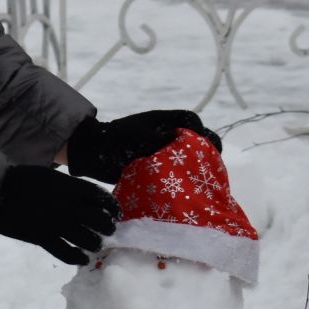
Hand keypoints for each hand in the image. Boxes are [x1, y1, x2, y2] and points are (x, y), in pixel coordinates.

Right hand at [0, 165, 118, 265]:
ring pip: (87, 239)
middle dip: (107, 227)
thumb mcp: (51, 175)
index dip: (111, 207)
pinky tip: (82, 259)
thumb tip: (87, 199)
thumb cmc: (22, 179)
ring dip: (94, 244)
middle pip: (99, 220)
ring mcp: (56, 223)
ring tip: (94, 246)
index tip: (115, 213)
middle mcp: (68, 205)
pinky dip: (77, 258)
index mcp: (70, 186)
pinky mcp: (43, 238)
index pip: (100, 198)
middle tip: (107, 231)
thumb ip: (69, 187)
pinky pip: (66, 252)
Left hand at [65, 111, 222, 183]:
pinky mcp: (161, 168)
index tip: (205, 143)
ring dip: (199, 165)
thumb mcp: (133, 133)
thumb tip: (174, 138)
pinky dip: (186, 178)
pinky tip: (192, 188)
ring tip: (206, 179)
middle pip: (196, 139)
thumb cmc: (113, 137)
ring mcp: (165, 152)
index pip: (190, 120)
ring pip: (190, 156)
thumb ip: (152, 135)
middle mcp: (168, 135)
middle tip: (213, 165)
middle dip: (207, 149)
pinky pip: (178, 171)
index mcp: (164, 121)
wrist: (95, 154)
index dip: (200, 129)